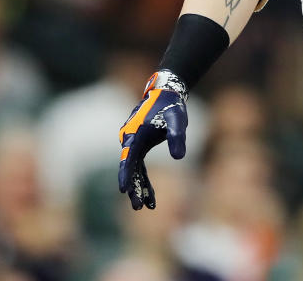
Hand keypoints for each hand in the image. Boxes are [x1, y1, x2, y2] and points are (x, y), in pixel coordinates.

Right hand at [118, 70, 188, 209]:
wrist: (166, 94)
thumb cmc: (171, 107)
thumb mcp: (177, 120)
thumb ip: (177, 137)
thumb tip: (179, 158)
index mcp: (136, 134)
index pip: (129, 158)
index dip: (126, 174)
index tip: (123, 189)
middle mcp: (130, 139)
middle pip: (129, 167)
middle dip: (133, 188)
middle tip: (138, 207)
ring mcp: (134, 143)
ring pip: (134, 169)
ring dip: (139, 187)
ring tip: (145, 207)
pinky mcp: (140, 146)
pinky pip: (140, 166)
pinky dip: (144, 181)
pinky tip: (150, 196)